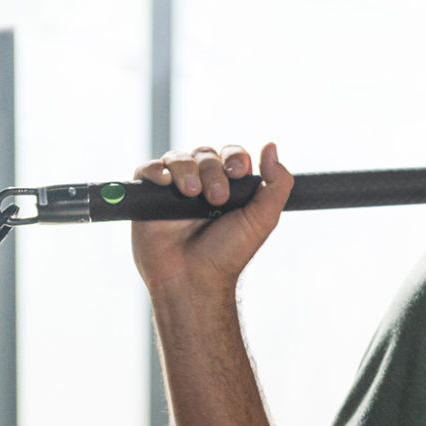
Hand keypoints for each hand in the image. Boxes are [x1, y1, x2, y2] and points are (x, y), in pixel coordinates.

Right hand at [130, 143, 292, 300]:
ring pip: (178, 158)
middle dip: (213, 170)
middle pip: (205, 154)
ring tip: (192, 193)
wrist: (192, 279)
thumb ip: (277, 183)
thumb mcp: (263, 218)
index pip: (232, 155)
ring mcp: (175, 190)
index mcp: (230, 187)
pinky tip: (165, 182)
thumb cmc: (228, 253)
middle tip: (216, 199)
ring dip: (186, 169)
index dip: (235, 157)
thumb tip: (272, 146)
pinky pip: (148, 170)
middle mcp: (202, 184)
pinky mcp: (149, 197)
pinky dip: (156, 170)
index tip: (238, 173)